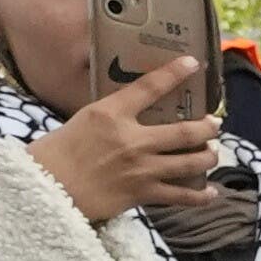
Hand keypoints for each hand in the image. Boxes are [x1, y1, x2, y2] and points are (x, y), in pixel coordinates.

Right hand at [26, 55, 219, 226]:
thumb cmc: (57, 153)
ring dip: (208, 156)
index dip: (175, 73)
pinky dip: (200, 196)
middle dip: (207, 127)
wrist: (46, 189)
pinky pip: (181, 196)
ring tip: (213, 152)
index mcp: (112, 114)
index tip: (193, 64)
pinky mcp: (142, 194)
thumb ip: (111, 114)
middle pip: (186, 131)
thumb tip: (130, 111)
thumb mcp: (82, 119)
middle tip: (214, 124)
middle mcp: (132, 139)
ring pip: (191, 162)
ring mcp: (141, 169)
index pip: (150, 87)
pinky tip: (211, 192)